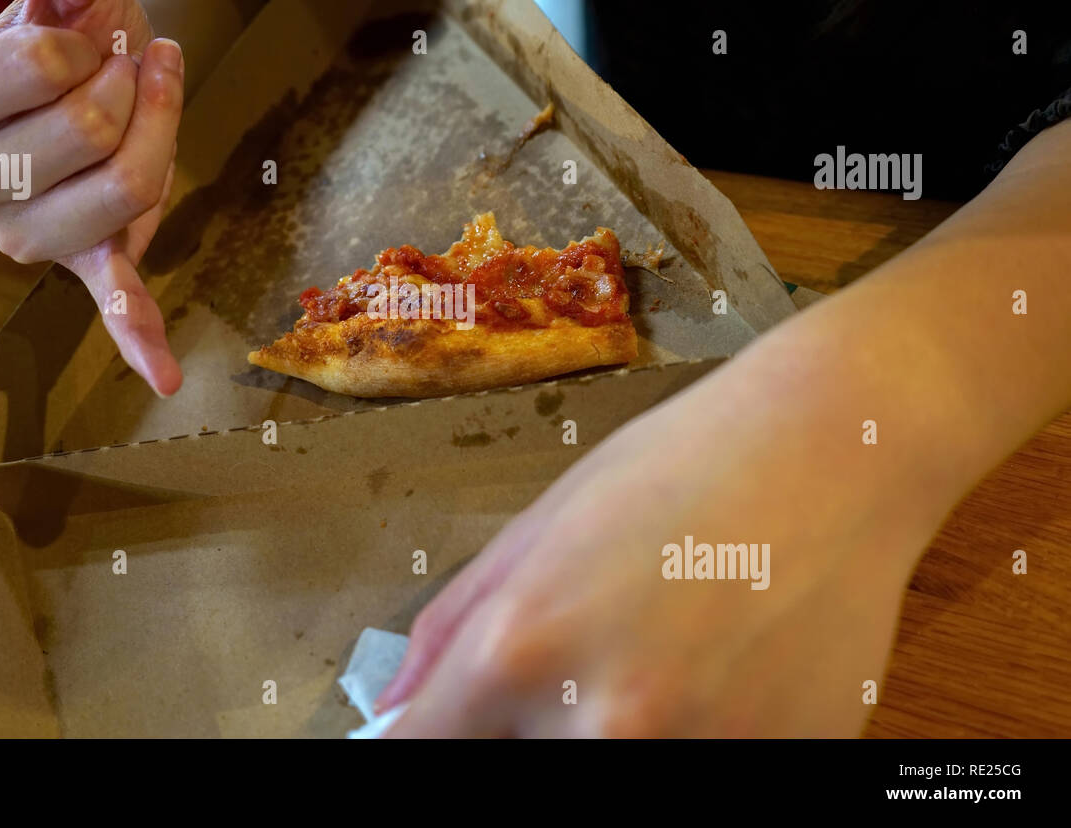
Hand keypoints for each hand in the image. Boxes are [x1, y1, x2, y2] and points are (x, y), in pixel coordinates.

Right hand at [0, 0, 183, 394]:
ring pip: (127, 191)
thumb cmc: (69, 34)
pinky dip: (139, 337)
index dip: (85, 42)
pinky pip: (111, 302)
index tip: (86, 36)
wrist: (95, 72)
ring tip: (156, 91)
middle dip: (131, 86)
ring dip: (161, 135)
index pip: (38, 71)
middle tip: (132, 65)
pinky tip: (164, 377)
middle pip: (88, 134)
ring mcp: (21, 234)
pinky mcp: (84, 262)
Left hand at [378, 347, 932, 735]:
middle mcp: (599, 721)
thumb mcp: (539, 527)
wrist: (833, 454)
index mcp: (519, 649)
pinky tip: (718, 681)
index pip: (422, 753)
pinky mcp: (776, 768)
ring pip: (607, 778)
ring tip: (659, 666)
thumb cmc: (679, 469)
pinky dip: (695, 737)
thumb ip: (452, 629)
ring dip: (609, 738)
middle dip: (527, 733)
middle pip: (518, 776)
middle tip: (577, 671)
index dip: (426, 745)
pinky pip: (700, 776)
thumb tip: (398, 711)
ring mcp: (699, 755)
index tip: (445, 735)